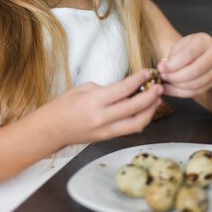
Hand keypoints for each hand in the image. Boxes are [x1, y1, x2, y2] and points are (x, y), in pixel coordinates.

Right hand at [46, 70, 162, 147]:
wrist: (52, 129)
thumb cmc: (64, 105)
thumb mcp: (84, 88)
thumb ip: (107, 89)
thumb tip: (126, 88)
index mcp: (95, 101)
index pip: (123, 90)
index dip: (138, 80)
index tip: (148, 73)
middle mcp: (102, 118)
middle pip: (134, 108)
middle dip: (150, 96)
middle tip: (159, 86)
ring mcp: (106, 131)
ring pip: (136, 124)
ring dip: (150, 111)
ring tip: (157, 99)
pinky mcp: (108, 138)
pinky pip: (129, 130)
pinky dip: (141, 120)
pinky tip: (145, 110)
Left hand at [157, 33, 211, 97]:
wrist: (210, 56)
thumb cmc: (192, 49)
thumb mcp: (181, 45)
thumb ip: (172, 56)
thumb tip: (162, 68)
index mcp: (204, 40)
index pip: (188, 54)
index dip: (172, 64)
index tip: (161, 68)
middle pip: (193, 71)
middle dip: (174, 77)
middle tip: (163, 76)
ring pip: (195, 84)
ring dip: (177, 86)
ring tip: (166, 82)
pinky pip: (197, 91)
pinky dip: (181, 92)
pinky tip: (171, 89)